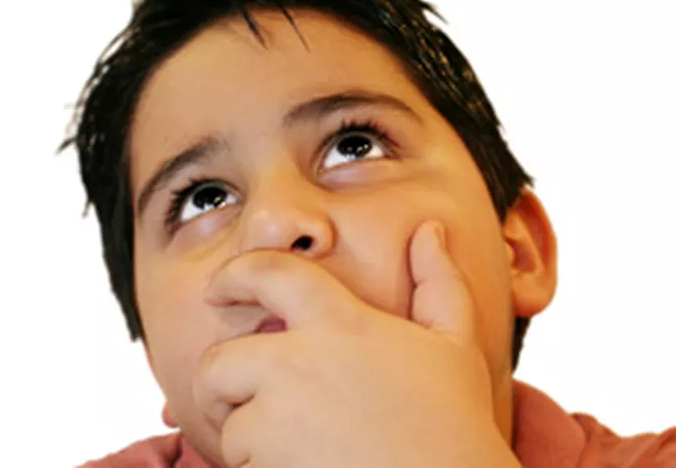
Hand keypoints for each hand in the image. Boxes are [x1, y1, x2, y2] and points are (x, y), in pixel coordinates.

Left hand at [193, 221, 520, 467]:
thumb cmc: (456, 426)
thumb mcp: (457, 345)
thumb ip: (439, 281)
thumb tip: (431, 230)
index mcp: (341, 325)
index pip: (268, 273)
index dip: (235, 274)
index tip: (219, 288)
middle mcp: (298, 364)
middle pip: (218, 361)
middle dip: (224, 383)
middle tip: (250, 401)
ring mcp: (276, 420)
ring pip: (229, 425)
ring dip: (251, 438)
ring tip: (303, 448)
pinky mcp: (266, 466)